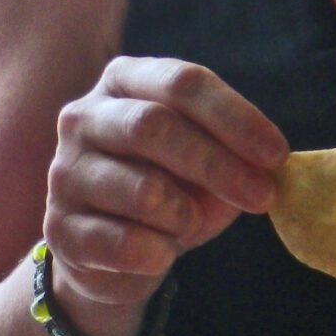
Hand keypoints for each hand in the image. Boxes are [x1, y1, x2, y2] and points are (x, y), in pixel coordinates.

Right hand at [39, 57, 284, 335]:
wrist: (111, 254)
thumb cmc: (168, 190)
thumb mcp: (204, 165)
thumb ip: (230, 157)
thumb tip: (264, 167)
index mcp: (123, 81)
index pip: (181, 82)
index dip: (234, 117)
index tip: (277, 154)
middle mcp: (83, 116)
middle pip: (154, 126)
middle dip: (218, 165)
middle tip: (262, 196)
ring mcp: (64, 172)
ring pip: (143, 190)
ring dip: (186, 215)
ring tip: (189, 224)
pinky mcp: (59, 229)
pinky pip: (125, 244)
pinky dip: (159, 254)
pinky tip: (160, 252)